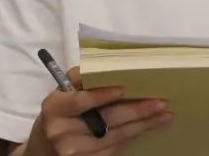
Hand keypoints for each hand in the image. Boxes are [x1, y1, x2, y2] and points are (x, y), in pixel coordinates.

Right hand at [24, 66, 171, 155]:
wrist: (44, 149)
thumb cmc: (60, 112)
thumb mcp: (61, 93)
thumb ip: (81, 78)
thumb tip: (112, 62)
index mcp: (54, 107)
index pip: (80, 101)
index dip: (101, 95)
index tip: (124, 88)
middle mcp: (61, 132)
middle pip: (105, 120)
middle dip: (136, 111)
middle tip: (161, 102)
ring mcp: (73, 151)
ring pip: (115, 136)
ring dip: (143, 125)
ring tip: (164, 115)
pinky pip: (114, 148)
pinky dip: (133, 136)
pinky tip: (148, 127)